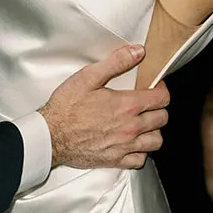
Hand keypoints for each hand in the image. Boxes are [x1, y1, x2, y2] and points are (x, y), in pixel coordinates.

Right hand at [38, 45, 167, 169]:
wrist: (50, 135)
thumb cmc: (66, 107)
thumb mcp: (88, 77)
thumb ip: (116, 62)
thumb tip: (137, 52)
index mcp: (127, 106)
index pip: (162, 98)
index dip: (161, 90)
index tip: (154, 87)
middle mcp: (130, 128)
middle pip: (162, 119)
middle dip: (159, 108)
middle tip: (149, 103)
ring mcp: (124, 146)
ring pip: (156, 141)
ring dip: (154, 131)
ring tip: (144, 123)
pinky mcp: (115, 160)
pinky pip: (140, 160)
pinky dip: (141, 152)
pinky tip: (133, 143)